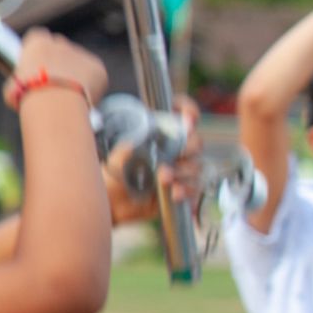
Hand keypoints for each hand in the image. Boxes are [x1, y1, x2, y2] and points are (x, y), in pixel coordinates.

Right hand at [8, 29, 107, 107]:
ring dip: (76, 74)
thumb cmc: (29, 97)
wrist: (55, 104)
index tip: (40, 66)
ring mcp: (81, 54)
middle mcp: (61, 43)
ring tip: (70, 95)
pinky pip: (95, 75)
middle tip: (57, 82)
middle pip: (62, 48)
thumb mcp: (13, 85)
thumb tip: (21, 85)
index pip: (40, 38)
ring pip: (79, 63)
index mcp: (37, 42)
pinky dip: (92, 86)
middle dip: (60, 62)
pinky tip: (83, 98)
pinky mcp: (97, 67)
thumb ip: (22, 77)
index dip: (41, 53)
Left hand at [106, 96, 202, 224]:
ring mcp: (180, 166)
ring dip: (183, 172)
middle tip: (176, 155)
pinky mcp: (184, 187)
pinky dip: (186, 189)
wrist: (115, 202)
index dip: (188, 110)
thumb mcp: (120, 155)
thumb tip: (142, 142)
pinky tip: (175, 192)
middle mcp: (173, 146)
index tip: (188, 119)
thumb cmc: (116, 174)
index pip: (180, 111)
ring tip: (163, 179)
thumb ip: (132, 147)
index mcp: (159, 130)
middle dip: (188, 148)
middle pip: (196, 141)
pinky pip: (195, 186)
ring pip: (196, 165)